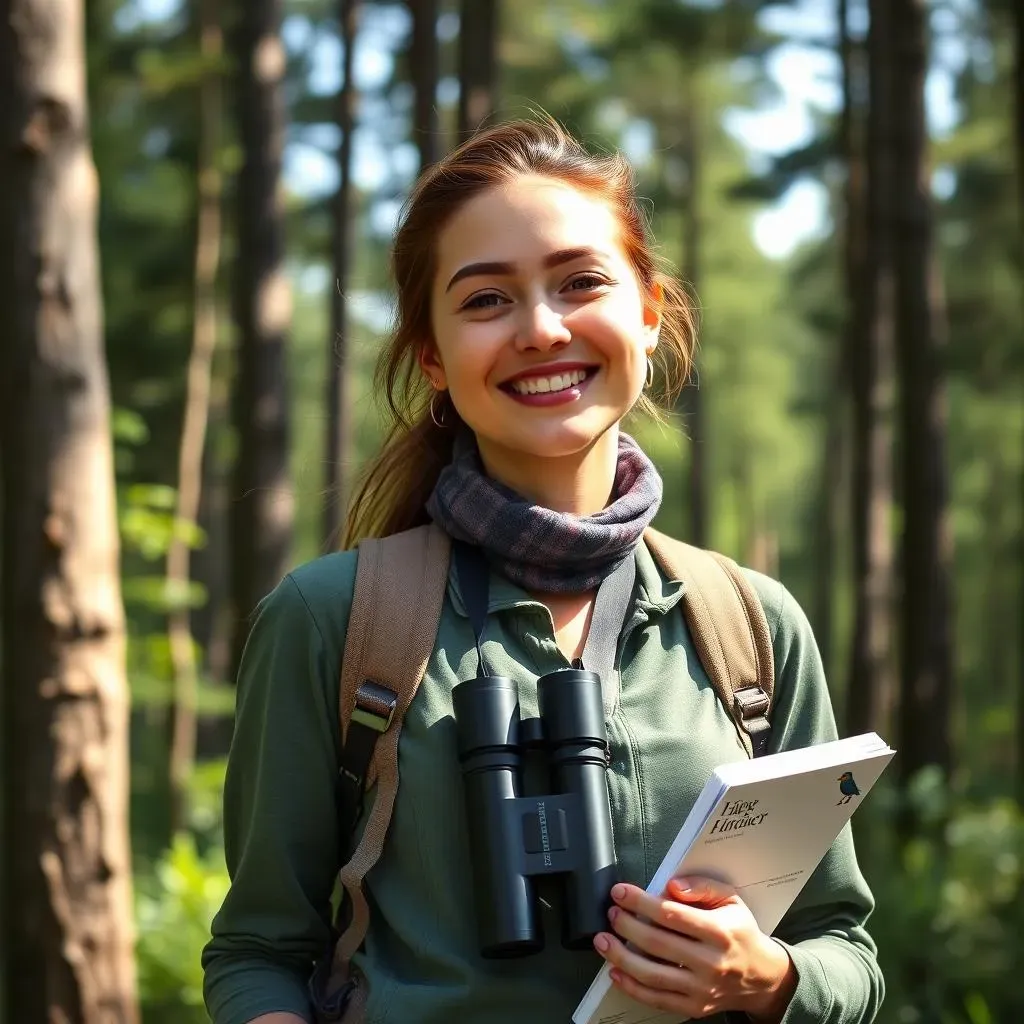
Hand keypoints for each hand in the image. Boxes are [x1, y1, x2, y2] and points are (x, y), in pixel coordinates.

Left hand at [592, 876, 797, 1020]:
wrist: (761, 977)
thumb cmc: (739, 932)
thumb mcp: (730, 899)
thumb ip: (702, 886)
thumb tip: (672, 887)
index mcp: (719, 931)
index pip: (672, 914)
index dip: (641, 902)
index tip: (620, 892)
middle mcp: (710, 962)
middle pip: (658, 944)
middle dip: (627, 926)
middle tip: (611, 914)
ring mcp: (701, 989)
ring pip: (653, 975)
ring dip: (621, 957)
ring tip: (603, 941)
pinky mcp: (693, 1007)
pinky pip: (656, 999)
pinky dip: (632, 987)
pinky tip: (615, 971)